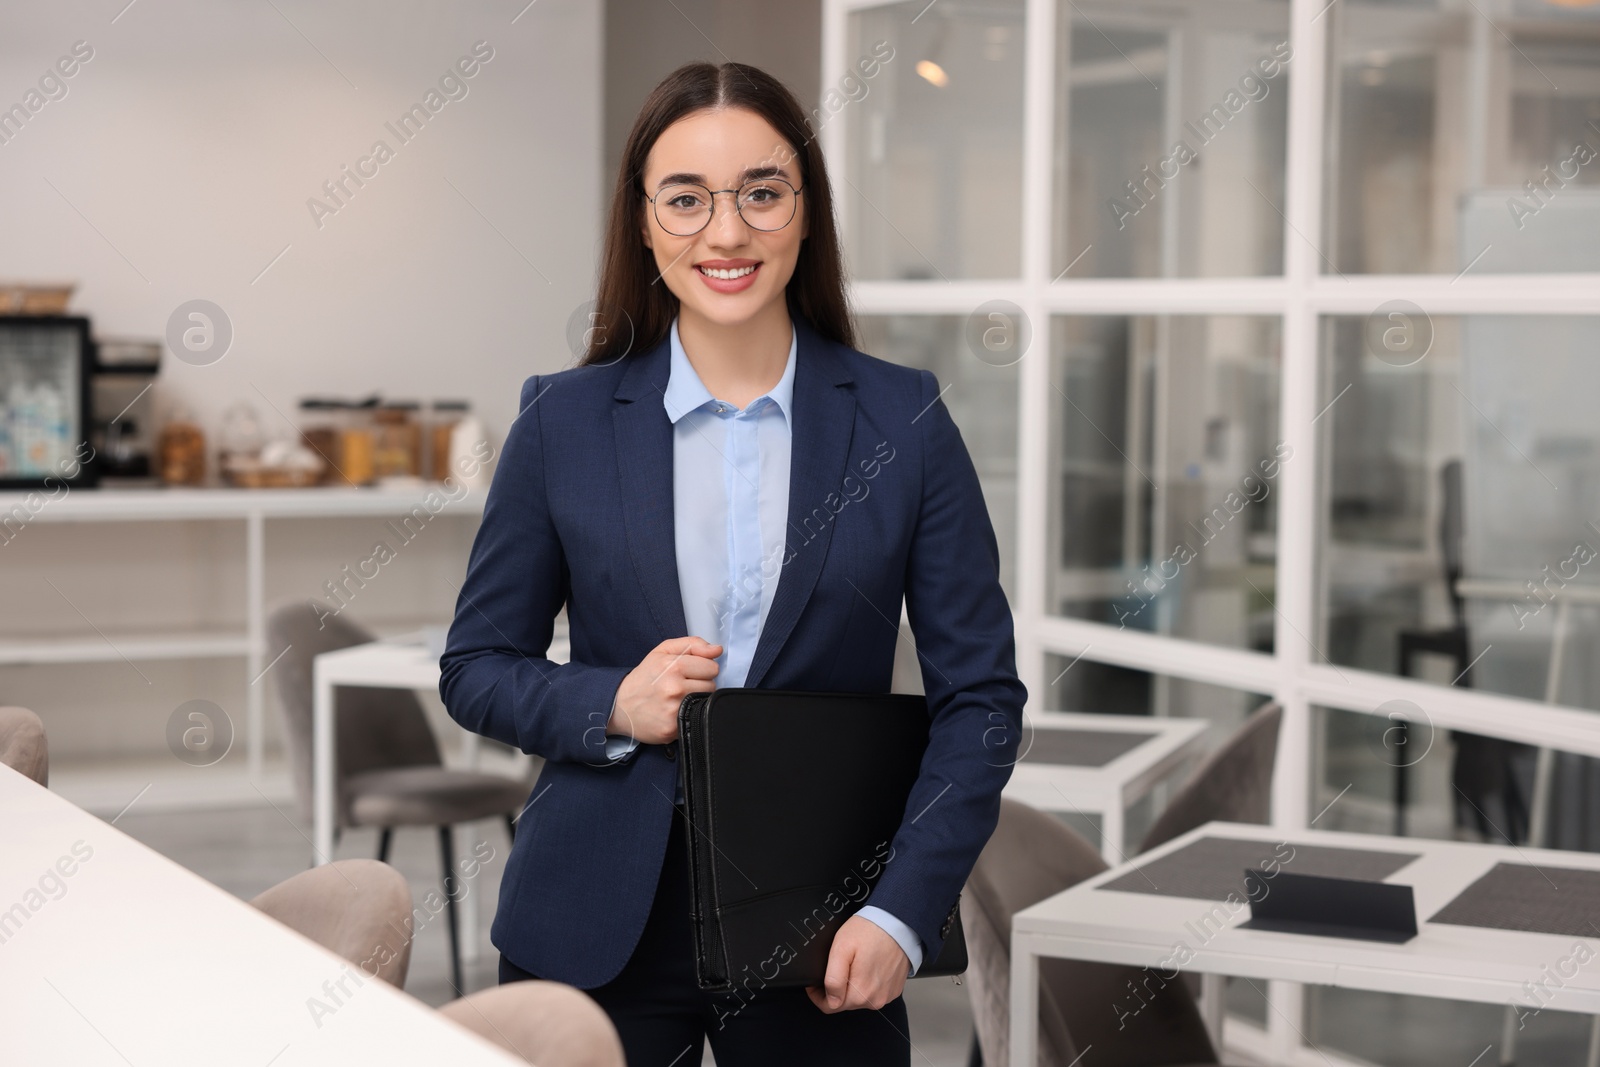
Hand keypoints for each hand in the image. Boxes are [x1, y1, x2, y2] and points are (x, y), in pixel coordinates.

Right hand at [607, 636, 721, 744]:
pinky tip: (674, 712)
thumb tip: (717, 649)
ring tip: (678, 698)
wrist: (619, 706)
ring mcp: (674, 710)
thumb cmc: (643, 678)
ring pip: (706, 702)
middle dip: (700, 684)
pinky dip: (688, 716)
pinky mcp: (672, 729)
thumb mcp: (663, 652)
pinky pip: (695, 720)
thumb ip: (693, 644)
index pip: (712, 667)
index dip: (702, 668)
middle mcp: (674, 689)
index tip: (689, 672)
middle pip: (712, 686)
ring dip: (696, 700)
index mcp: (673, 666)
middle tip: (681, 686)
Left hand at [805, 914, 908, 1012]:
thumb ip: (833, 979)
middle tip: (839, 965)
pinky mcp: (893, 990)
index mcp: (860, 993)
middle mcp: (875, 999)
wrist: (897, 922)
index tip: (816, 982)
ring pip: (859, 999)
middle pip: (845, 1003)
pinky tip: (868, 966)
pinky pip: (873, 992)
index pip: (830, 1006)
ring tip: (855, 963)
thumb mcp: (841, 948)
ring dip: (852, 986)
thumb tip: (830, 1000)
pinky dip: (867, 983)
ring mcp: (886, 996)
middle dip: (836, 989)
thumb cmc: (870, 931)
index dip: (818, 994)